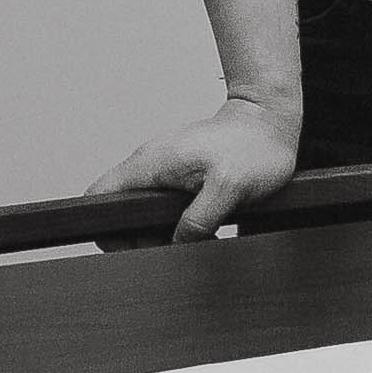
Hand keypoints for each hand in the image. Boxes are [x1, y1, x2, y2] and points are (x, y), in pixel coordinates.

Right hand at [85, 96, 301, 239]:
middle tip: (167, 250)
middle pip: (120, 207)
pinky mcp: (180, 173)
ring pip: (142, 208)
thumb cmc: (253, 145)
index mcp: (152, 162)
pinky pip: (162, 203)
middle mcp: (152, 163)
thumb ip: (199, 218)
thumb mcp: (229, 187)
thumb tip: (178, 243)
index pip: (100, 194)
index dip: (105, 225)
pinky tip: (197, 231)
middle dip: (137, 236)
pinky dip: (173, 222)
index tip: (126, 246)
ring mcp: (165, 167)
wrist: (270, 122)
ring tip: (187, 242)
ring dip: (158, 231)